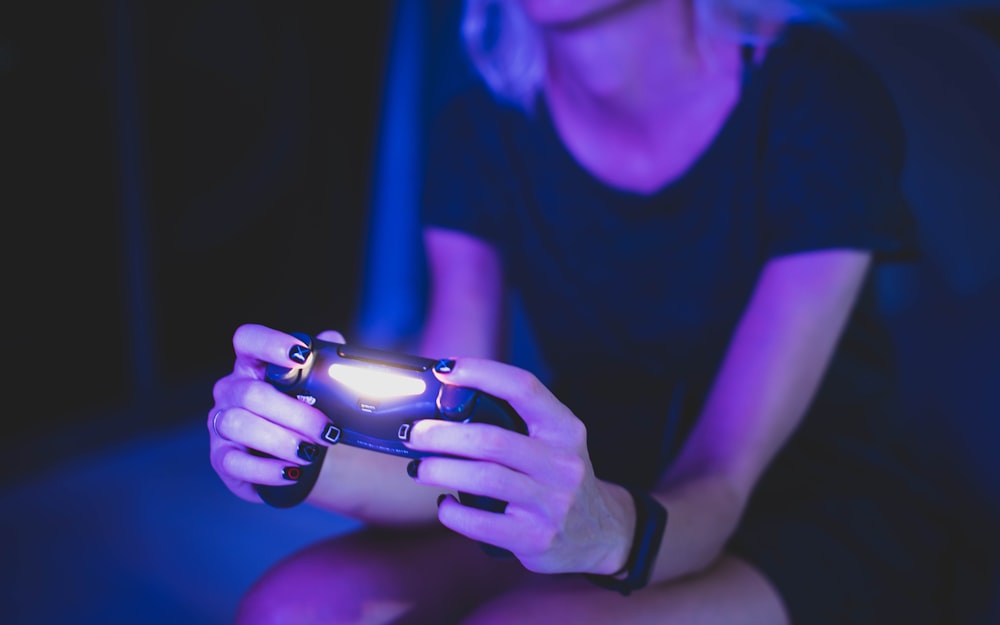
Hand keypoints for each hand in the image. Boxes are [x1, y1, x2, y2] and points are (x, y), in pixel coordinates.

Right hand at [208, 324, 338, 502]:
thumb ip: (324, 364)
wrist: (297, 459)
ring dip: (281, 441)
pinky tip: (291, 472)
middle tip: (327, 431)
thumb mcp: (315, 389)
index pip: (249, 340)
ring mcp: (221, 424)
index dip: (271, 344)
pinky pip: (235, 463)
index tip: (301, 355)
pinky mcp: (221, 458)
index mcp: (253, 366)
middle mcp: (231, 390)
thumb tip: (334, 342)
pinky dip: (267, 470)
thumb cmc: (301, 415)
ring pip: (240, 425)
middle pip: (252, 393)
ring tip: (310, 453)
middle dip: (296, 415)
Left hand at [404, 358, 634, 574]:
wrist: (600, 534)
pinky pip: (480, 523)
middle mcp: (563, 463)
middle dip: (441, 434)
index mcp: (565, 429)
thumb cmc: (559, 477)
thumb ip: (515, 422)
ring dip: (439, 470)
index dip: (482, 373)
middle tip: (415, 434)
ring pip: (483, 478)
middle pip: (490, 439)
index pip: (523, 388)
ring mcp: (552, 503)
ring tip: (419, 468)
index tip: (445, 370)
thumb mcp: (554, 442)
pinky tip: (443, 504)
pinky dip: (452, 512)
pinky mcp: (536, 538)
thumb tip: (446, 400)